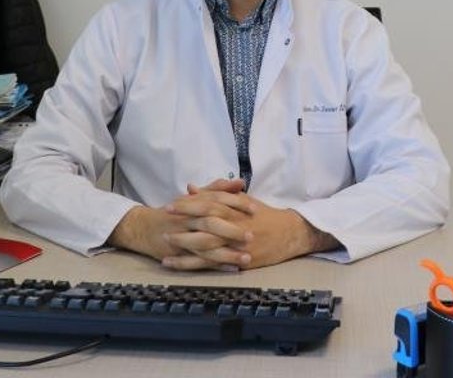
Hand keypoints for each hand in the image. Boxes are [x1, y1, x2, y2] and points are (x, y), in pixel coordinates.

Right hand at [105, 179, 252, 262]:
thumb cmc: (175, 212)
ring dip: (227, 253)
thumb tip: (240, 182)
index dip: (236, 203)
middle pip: (210, 223)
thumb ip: (218, 189)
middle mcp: (187, 219)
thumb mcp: (195, 198)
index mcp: (193, 202)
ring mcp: (182, 237)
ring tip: (247, 258)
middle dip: (231, 230)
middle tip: (252, 236)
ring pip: (206, 246)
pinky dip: (216, 266)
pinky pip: (199, 262)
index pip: (216, 200)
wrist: (144, 228)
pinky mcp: (179, 254)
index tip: (255, 209)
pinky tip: (232, 269)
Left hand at [162, 187, 338, 270]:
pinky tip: (179, 265)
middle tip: (163, 223)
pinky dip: (194, 265)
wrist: (289, 233)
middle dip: (183, 223)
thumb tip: (191, 188)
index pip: (207, 204)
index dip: (188, 205)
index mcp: (234, 208)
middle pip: (205, 223)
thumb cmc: (263, 215)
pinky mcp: (239, 260)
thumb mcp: (241, 200)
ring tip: (165, 247)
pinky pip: (213, 264)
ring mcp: (236, 244)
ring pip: (207, 245)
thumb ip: (216, 193)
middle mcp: (234, 225)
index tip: (170, 204)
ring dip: (185, 246)